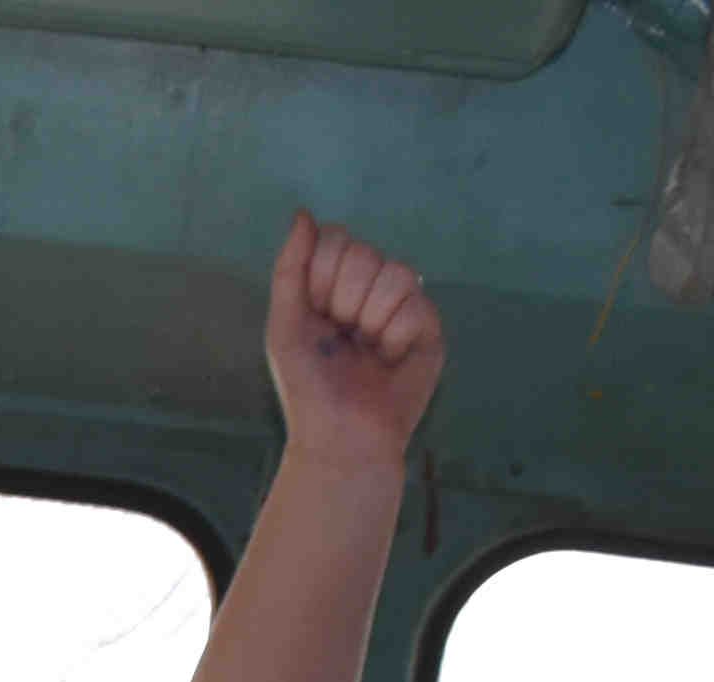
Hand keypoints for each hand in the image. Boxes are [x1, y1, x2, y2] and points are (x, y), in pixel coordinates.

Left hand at [262, 211, 443, 468]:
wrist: (340, 435)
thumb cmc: (308, 385)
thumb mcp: (285, 323)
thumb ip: (291, 267)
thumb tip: (304, 214)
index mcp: (335, 284)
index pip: (337, 240)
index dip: (322, 276)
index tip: (316, 315)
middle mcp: (370, 289)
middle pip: (364, 252)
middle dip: (343, 300)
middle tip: (342, 337)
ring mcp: (403, 305)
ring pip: (395, 272)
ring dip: (369, 318)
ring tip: (366, 349)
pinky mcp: (429, 328)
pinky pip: (415, 303)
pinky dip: (394, 336)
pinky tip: (388, 359)